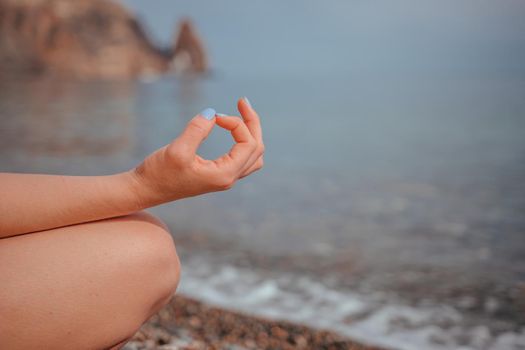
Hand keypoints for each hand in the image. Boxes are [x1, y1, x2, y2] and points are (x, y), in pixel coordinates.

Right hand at [129, 98, 263, 206]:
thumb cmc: (158, 173)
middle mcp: (228, 178)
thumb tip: (212, 113)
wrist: (145, 190)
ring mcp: (224, 178)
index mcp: (224, 175)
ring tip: (243, 114)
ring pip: (253, 155)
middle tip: (242, 101)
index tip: (215, 117)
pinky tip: (234, 130)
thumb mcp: (177, 150)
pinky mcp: (217, 175)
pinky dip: (243, 142)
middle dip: (251, 122)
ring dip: (251, 133)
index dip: (236, 124)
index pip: (248, 144)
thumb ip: (196, 130)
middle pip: (256, 148)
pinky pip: (243, 159)